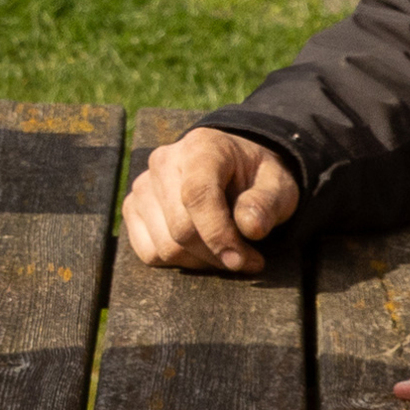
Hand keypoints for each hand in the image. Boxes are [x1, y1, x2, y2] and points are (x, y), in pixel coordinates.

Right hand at [120, 127, 299, 273]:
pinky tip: (200, 250)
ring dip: (200, 262)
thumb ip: (266, 203)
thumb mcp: (277, 185)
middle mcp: (163, 161)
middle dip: (216, 255)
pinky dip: (178, 262)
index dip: (218, 234)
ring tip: (226, 252)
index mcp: (202, 147)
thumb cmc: (256, 178)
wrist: (232, 167)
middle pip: (181, 229)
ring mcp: (143, 185)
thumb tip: (250, 227)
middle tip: (247, 259)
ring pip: (164, 246)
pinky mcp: (132, 207)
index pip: (198, 195)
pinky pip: (149, 252)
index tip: (241, 261)